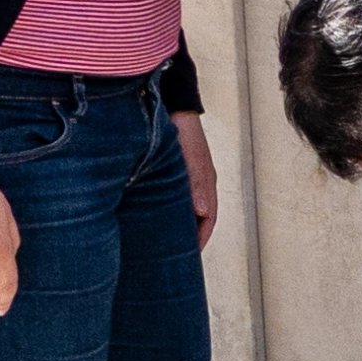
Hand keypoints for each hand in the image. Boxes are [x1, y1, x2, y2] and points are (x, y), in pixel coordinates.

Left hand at [175, 111, 217, 250]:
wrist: (172, 104)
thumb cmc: (182, 129)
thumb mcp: (190, 159)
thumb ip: (197, 184)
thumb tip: (203, 212)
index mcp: (207, 183)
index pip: (208, 219)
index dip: (200, 238)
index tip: (190, 255)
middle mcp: (200, 183)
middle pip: (198, 216)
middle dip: (189, 235)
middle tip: (175, 253)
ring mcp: (188, 177)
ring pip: (186, 207)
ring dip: (178, 222)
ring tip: (162, 237)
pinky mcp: (176, 171)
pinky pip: (175, 196)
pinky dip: (168, 208)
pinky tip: (153, 213)